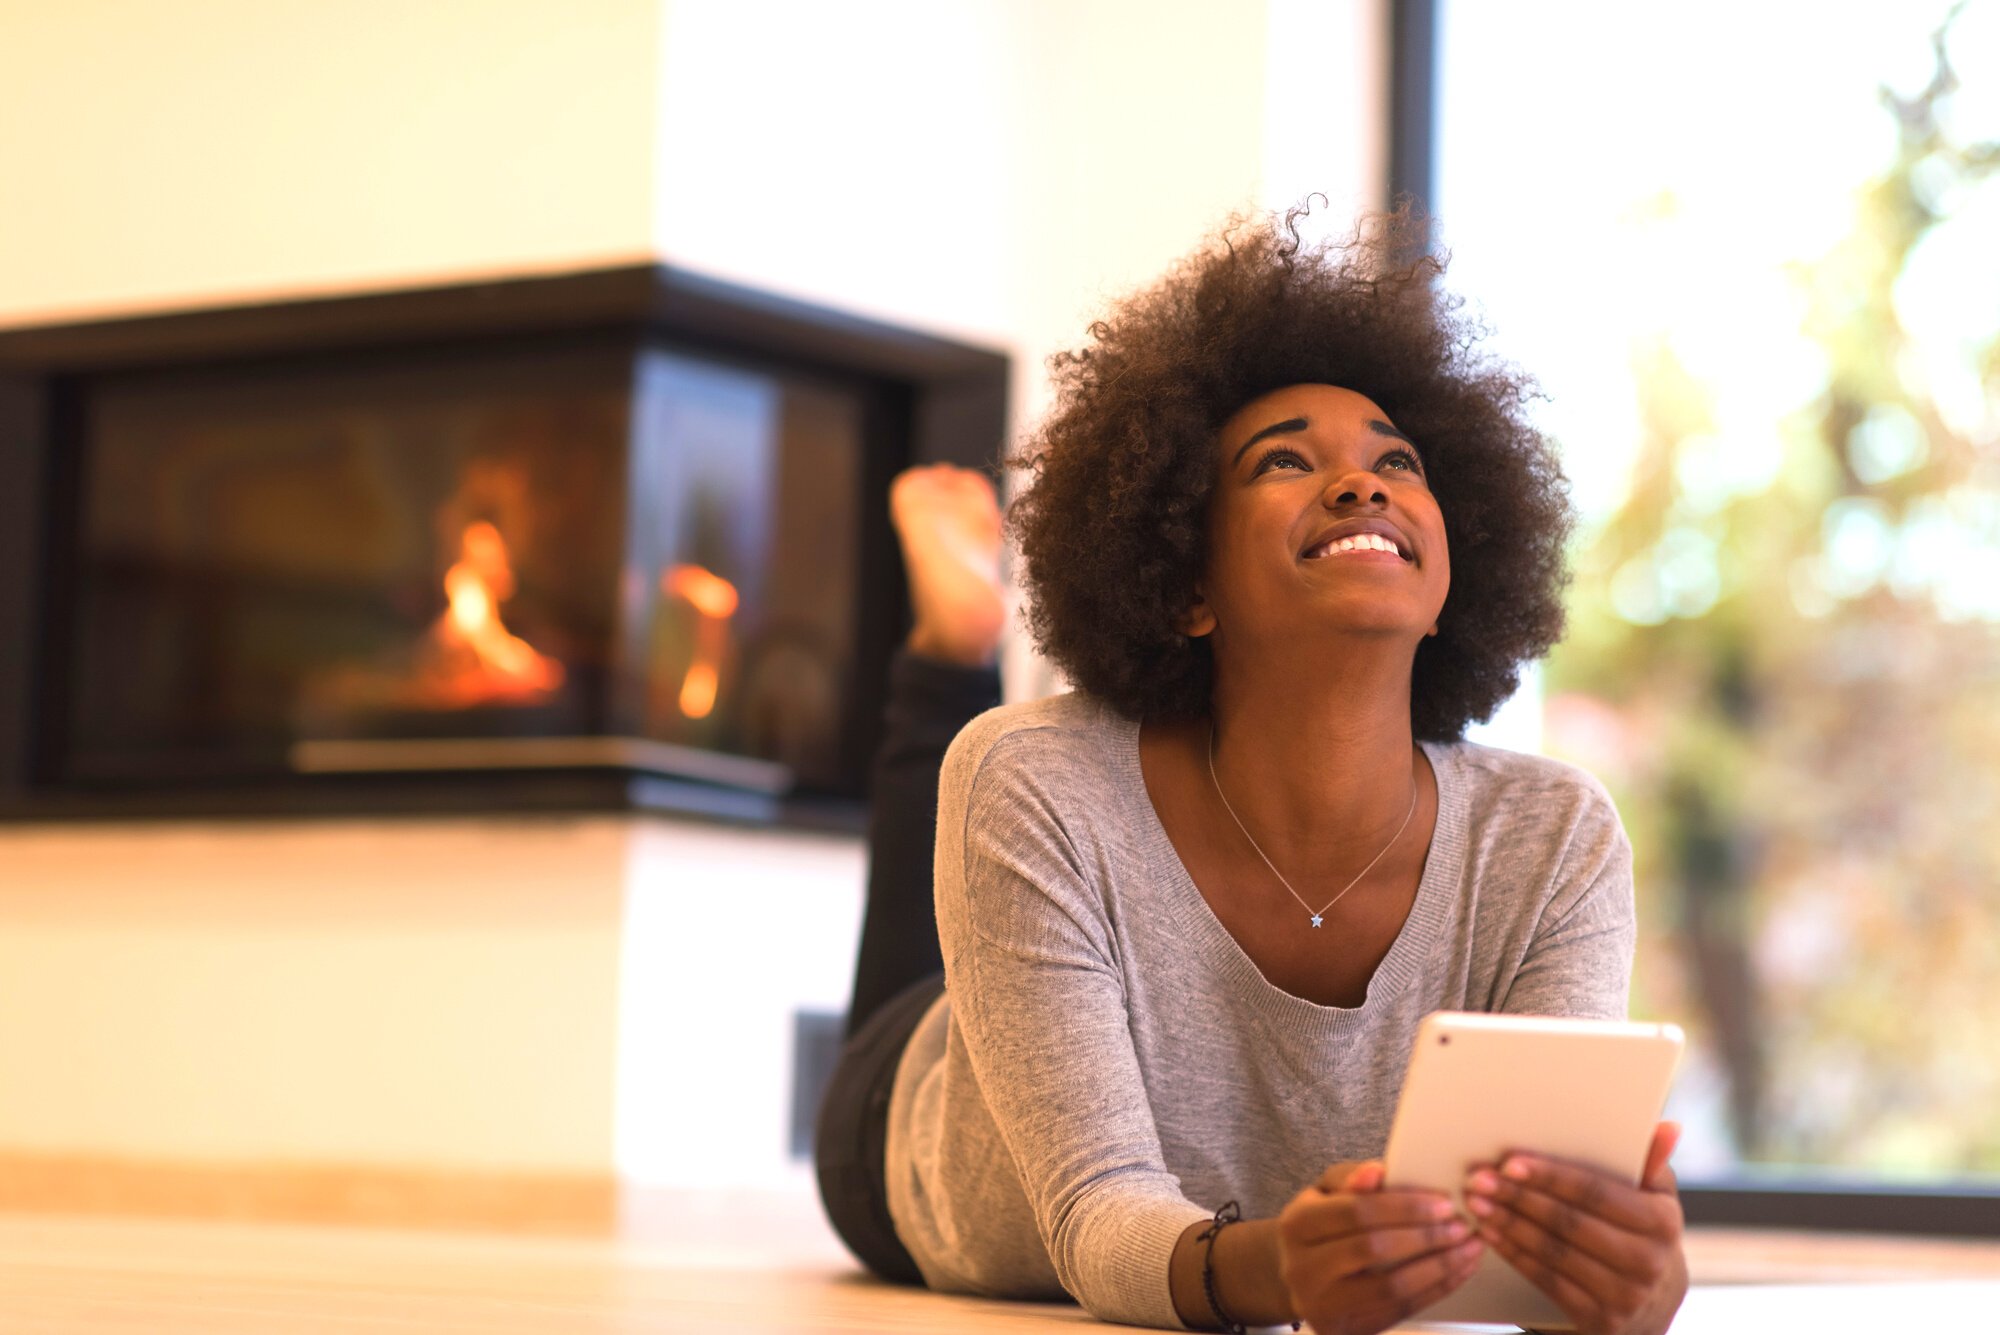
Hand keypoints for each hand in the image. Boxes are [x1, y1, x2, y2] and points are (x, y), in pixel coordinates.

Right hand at [1276, 1159, 1485, 1334]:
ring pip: (1393, 1287)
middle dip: (1426, 1237)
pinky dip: (1437, 1289)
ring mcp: (1325, 1307)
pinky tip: (1458, 1270)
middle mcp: (1303, 1270)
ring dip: (1440, 1266)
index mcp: (1296, 1225)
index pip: (1356, 1212)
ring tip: (1469, 1247)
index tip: (1443, 1203)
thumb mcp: (1325, 1192)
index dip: (1404, 1207)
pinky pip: (1402, 1310)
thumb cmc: (1320, 1227)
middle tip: (1461, 1225)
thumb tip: (1378, 1171)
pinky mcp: (1349, 1330)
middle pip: (1374, 1249)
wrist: (1299, 1279)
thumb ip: (1352, 1177)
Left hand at [1462, 1122, 1688, 1334]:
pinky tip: (1490, 1233)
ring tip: (1476, 1202)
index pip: (1595, 1193)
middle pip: (1568, 1222)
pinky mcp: (1599, 1319)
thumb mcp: (1657, 1200)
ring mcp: (1624, 1296)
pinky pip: (1547, 1280)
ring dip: (1508, 1224)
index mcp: (1662, 1223)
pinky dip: (1513, 1254)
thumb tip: (1668, 1126)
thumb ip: (1653, 1162)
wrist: (1653, 1306)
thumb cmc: (1644, 1236)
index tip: (1511, 1162)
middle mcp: (1647, 1263)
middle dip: (1518, 1198)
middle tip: (1480, 1178)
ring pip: (1553, 1252)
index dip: (1550, 1177)